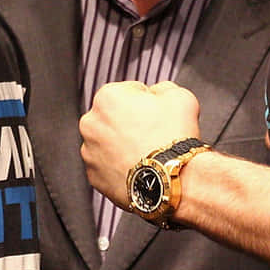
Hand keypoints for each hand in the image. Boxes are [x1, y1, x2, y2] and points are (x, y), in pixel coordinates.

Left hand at [80, 80, 202, 206]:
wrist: (171, 180)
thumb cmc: (173, 139)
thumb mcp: (180, 97)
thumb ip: (164, 88)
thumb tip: (158, 93)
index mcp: (107, 97)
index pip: (130, 92)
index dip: (149, 103)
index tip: (159, 115)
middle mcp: (90, 122)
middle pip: (115, 118)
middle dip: (132, 124)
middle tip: (154, 135)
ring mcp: (89, 152)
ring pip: (109, 143)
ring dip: (124, 146)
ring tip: (148, 154)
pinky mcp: (94, 176)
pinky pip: (108, 167)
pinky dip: (121, 167)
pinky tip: (139, 169)